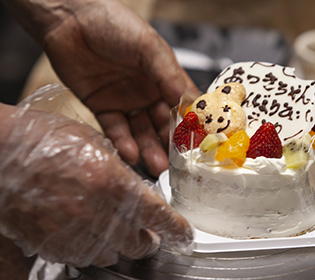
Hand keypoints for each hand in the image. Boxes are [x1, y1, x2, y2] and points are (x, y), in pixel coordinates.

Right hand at [0, 104, 192, 266]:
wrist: (0, 152)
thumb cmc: (43, 139)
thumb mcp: (93, 142)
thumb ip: (118, 168)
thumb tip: (133, 185)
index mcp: (111, 183)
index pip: (157, 215)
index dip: (175, 229)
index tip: (184, 235)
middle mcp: (95, 212)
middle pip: (137, 242)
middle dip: (149, 240)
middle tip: (150, 235)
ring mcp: (70, 232)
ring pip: (110, 254)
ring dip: (120, 245)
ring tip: (118, 232)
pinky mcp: (49, 244)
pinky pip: (80, 257)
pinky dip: (93, 249)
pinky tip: (91, 235)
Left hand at [41, 0, 197, 176]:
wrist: (70, 20)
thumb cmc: (113, 24)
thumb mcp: (148, 45)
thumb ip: (167, 73)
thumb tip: (186, 100)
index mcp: (164, 76)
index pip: (182, 104)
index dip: (190, 123)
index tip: (197, 142)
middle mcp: (147, 91)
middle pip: (162, 123)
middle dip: (170, 143)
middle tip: (177, 164)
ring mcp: (125, 101)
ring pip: (141, 131)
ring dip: (149, 148)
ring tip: (157, 166)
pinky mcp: (102, 108)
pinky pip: (115, 129)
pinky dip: (123, 142)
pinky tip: (131, 154)